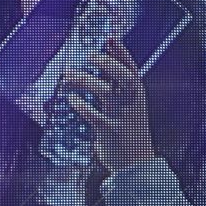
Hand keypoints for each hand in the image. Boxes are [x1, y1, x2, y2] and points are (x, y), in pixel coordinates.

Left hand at [64, 39, 154, 172]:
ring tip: (68, 75)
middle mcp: (132, 104)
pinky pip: (95, 116)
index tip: (110, 38)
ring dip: (86, 80)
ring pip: (106, 92)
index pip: (132, 69)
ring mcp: (123, 118)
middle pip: (124, 76)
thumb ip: (116, 93)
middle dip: (108, 62)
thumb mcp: (128, 110)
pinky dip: (82, 106)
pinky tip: (72, 100)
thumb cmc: (129, 136)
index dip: (122, 52)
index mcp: (137, 97)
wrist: (136, 166)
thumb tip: (98, 73)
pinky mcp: (111, 132)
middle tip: (90, 55)